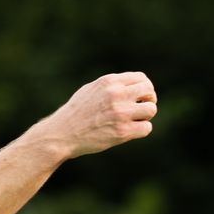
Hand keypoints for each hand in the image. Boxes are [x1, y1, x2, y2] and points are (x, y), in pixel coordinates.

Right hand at [35, 72, 158, 158]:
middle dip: (148, 100)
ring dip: (146, 116)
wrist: (62, 134)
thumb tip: (129, 86)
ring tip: (135, 121)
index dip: (144, 89)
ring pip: (151, 109)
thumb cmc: (75, 114)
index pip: (141, 79)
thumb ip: (110, 86)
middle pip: (149, 91)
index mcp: (109, 82)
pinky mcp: (122, 131)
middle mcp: (117, 94)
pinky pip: (146, 128)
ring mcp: (121, 113)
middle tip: (141, 110)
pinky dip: (141, 130)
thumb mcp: (90, 90)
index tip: (140, 98)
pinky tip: (131, 132)